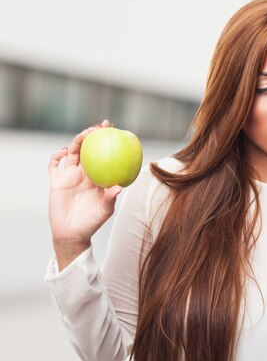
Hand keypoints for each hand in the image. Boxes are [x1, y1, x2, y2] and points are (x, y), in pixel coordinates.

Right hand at [48, 119, 122, 267]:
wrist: (72, 233)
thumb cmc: (92, 222)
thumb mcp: (104, 210)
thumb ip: (110, 198)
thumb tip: (119, 187)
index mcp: (98, 177)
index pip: (104, 155)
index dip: (108, 142)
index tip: (115, 131)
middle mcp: (84, 173)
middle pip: (88, 149)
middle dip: (93, 135)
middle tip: (100, 127)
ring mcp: (69, 176)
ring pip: (72, 153)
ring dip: (77, 141)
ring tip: (85, 134)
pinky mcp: (56, 181)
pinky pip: (54, 165)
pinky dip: (57, 156)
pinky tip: (63, 151)